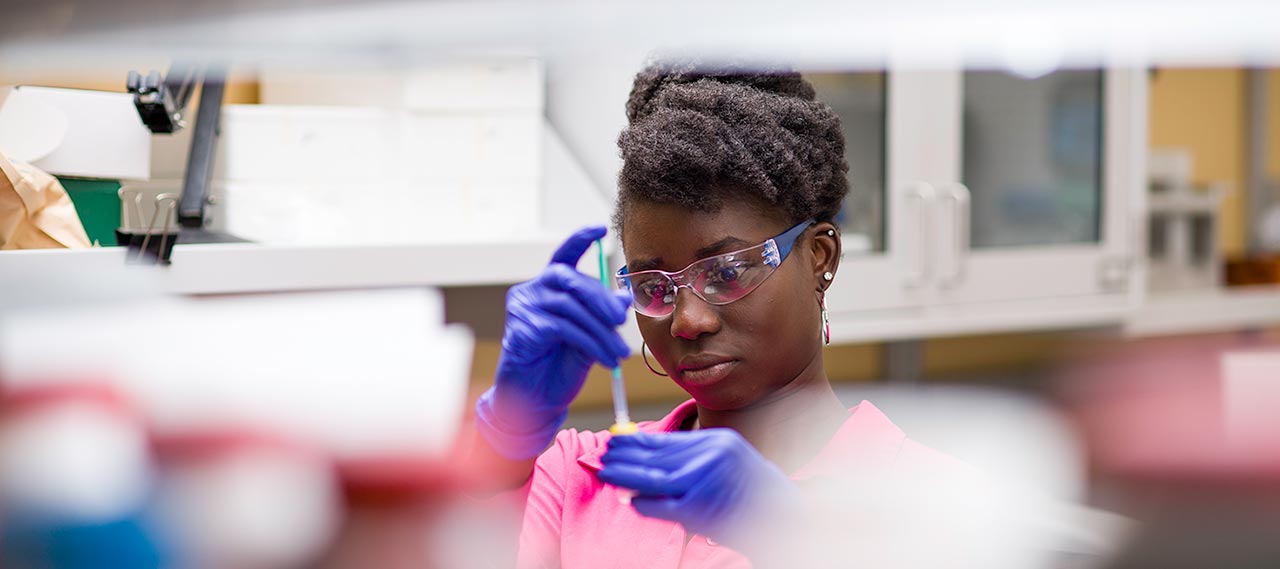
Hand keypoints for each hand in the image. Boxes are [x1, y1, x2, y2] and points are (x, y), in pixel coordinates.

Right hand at [476, 226, 631, 459]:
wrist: (537, 400)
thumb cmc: (560, 364)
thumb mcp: (590, 335)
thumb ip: (603, 315)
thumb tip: (624, 299)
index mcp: (549, 287)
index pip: (564, 256)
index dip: (580, 240)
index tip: (599, 229)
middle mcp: (532, 290)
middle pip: (571, 280)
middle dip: (601, 300)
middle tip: (621, 323)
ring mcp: (523, 307)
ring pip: (571, 308)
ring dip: (600, 332)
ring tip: (617, 353)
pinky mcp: (522, 327)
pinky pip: (563, 328)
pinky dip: (589, 343)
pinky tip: (603, 359)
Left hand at [598, 429, 802, 545]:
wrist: (785, 520)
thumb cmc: (754, 495)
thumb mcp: (728, 465)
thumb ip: (693, 460)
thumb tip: (651, 460)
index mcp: (718, 442)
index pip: (669, 440)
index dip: (639, 441)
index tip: (617, 440)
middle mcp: (712, 455)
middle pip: (658, 455)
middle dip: (628, 456)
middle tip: (604, 454)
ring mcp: (705, 481)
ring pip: (655, 477)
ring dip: (627, 475)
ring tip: (607, 472)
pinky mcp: (700, 507)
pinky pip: (663, 505)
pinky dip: (645, 503)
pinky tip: (632, 501)